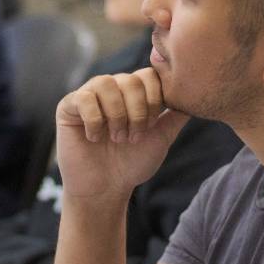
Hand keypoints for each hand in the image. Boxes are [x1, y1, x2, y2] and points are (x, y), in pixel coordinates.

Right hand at [55, 68, 188, 200]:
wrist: (105, 189)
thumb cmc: (132, 164)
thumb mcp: (161, 138)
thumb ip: (176, 116)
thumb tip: (195, 95)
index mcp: (133, 93)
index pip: (149, 75)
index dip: (153, 99)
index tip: (151, 126)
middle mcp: (112, 88)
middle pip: (130, 79)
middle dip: (137, 111)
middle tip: (133, 137)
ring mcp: (89, 95)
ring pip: (106, 83)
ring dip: (116, 115)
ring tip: (116, 138)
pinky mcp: (68, 106)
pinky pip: (83, 98)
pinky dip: (94, 120)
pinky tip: (94, 138)